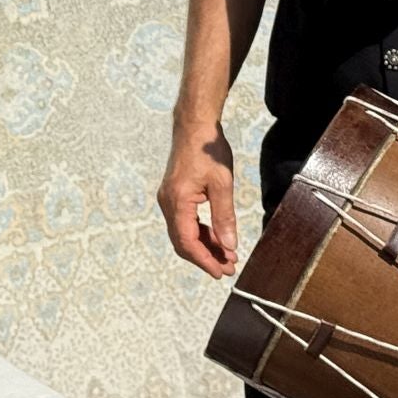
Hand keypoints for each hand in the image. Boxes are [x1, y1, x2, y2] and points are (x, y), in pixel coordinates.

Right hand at [157, 125, 237, 277]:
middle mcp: (168, 203)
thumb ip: (224, 217)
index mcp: (177, 201)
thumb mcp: (222, 184)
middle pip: (183, 242)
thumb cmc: (208, 150)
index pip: (187, 241)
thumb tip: (229, 246)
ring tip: (228, 256)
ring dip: (204, 246)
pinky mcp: (174, 195)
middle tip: (228, 268)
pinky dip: (200, 232)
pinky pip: (185, 221)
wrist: (194, 126)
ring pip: (184, 233)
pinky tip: (217, 237)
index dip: (204, 260)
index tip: (221, 272)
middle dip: (205, 257)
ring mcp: (169, 199)